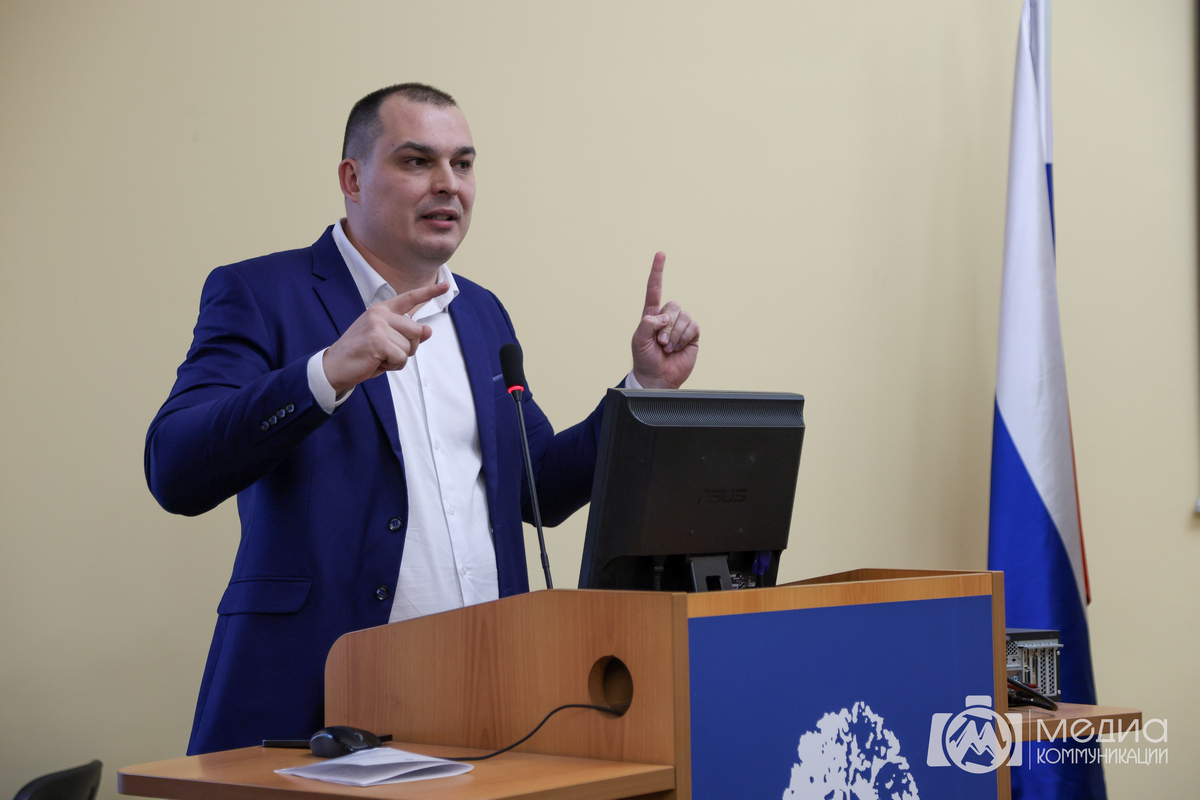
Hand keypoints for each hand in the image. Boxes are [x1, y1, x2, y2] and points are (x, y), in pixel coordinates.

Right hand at [322, 282, 449, 393]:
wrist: (334, 366)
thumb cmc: (361, 354)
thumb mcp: (386, 341)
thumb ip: (406, 335)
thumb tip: (428, 330)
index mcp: (381, 310)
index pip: (409, 299)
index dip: (429, 292)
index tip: (446, 286)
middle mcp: (380, 314)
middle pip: (416, 331)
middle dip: (408, 348)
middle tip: (387, 353)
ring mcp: (378, 325)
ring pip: (409, 346)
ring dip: (398, 359)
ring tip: (378, 357)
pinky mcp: (377, 340)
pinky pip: (401, 357)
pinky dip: (392, 365)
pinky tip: (376, 362)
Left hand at [631, 252, 697, 389]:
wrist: (657, 378)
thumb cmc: (645, 359)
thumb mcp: (638, 340)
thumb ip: (647, 324)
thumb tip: (665, 317)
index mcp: (652, 315)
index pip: (655, 289)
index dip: (657, 271)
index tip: (661, 254)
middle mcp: (668, 317)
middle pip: (673, 305)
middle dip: (666, 326)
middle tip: (660, 343)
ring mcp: (681, 325)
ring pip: (683, 316)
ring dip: (674, 335)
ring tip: (668, 348)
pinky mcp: (692, 335)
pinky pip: (693, 326)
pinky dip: (684, 338)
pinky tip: (678, 348)